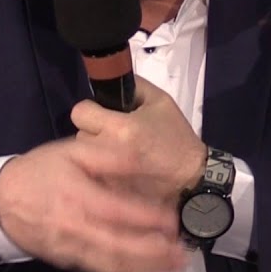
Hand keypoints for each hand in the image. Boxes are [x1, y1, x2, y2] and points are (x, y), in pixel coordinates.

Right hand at [0, 137, 186, 271]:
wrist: (2, 200)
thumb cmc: (42, 171)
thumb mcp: (72, 151)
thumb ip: (106, 154)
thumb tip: (138, 152)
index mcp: (78, 196)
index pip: (117, 211)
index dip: (147, 219)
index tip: (173, 222)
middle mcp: (75, 226)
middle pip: (118, 246)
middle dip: (154, 254)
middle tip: (183, 255)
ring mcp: (71, 248)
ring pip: (112, 265)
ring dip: (146, 270)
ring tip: (174, 268)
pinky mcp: (69, 260)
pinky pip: (100, 271)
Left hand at [70, 75, 207, 202]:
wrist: (190, 180)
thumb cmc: (176, 138)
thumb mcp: (162, 102)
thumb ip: (136, 86)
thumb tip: (112, 79)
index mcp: (122, 128)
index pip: (80, 112)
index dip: (91, 111)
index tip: (103, 114)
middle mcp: (108, 152)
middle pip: (80, 134)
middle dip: (93, 132)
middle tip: (112, 135)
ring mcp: (105, 175)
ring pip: (83, 157)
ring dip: (93, 153)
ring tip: (115, 154)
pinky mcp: (106, 192)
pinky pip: (91, 175)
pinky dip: (98, 171)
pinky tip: (115, 170)